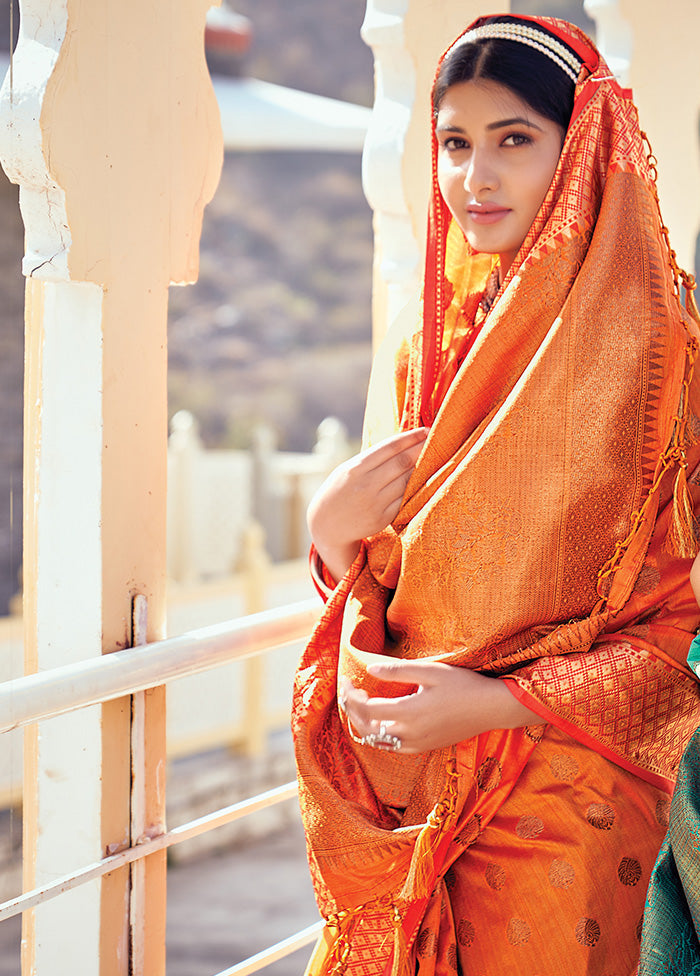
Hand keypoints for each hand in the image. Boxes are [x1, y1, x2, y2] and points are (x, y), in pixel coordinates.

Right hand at [307, 427, 428, 581]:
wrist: (326, 525)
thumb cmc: (339, 491)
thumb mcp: (347, 470)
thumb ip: (371, 459)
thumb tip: (402, 444)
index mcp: (356, 468)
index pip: (390, 447)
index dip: (411, 438)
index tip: (426, 430)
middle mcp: (366, 485)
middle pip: (402, 463)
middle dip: (421, 449)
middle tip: (436, 440)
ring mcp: (375, 503)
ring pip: (407, 481)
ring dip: (422, 468)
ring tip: (433, 458)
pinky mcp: (383, 518)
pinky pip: (404, 499)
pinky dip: (415, 488)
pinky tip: (422, 479)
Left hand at [341, 659, 541, 753]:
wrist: (491, 708)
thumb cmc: (463, 685)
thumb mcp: (430, 671)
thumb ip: (398, 670)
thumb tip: (370, 668)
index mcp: (409, 714)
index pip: (366, 710)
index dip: (351, 697)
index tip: (347, 681)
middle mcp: (410, 734)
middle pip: (367, 729)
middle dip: (352, 711)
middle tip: (347, 692)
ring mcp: (417, 744)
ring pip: (378, 741)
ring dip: (363, 724)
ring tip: (358, 705)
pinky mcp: (424, 748)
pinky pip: (392, 746)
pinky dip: (378, 735)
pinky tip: (379, 720)